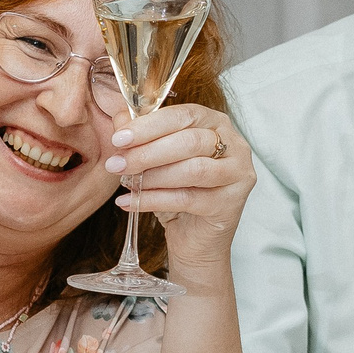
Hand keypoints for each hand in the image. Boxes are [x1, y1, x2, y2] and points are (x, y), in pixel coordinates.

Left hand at [106, 105, 254, 284]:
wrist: (195, 237)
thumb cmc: (178, 190)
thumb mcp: (157, 158)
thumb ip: (141, 136)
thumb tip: (120, 121)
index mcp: (216, 123)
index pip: (184, 115)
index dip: (149, 125)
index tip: (119, 138)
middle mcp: (234, 145)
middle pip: (189, 141)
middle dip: (147, 152)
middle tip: (116, 163)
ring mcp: (237, 174)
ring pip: (192, 170)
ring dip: (152, 176)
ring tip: (126, 183)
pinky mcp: (230, 203)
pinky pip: (187, 199)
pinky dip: (153, 200)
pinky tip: (129, 203)